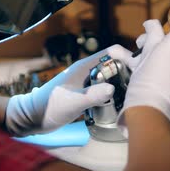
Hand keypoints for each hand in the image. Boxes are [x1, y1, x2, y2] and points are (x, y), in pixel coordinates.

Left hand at [5, 45, 132, 136]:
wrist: (31, 118)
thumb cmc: (50, 107)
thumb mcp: (73, 103)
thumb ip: (92, 95)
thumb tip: (111, 88)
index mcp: (84, 67)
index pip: (112, 52)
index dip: (127, 57)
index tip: (138, 72)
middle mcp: (86, 72)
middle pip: (113, 65)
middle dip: (127, 72)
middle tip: (138, 88)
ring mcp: (84, 82)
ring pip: (109, 77)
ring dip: (120, 83)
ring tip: (131, 97)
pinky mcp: (83, 93)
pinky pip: (102, 89)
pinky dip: (112, 93)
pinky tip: (117, 105)